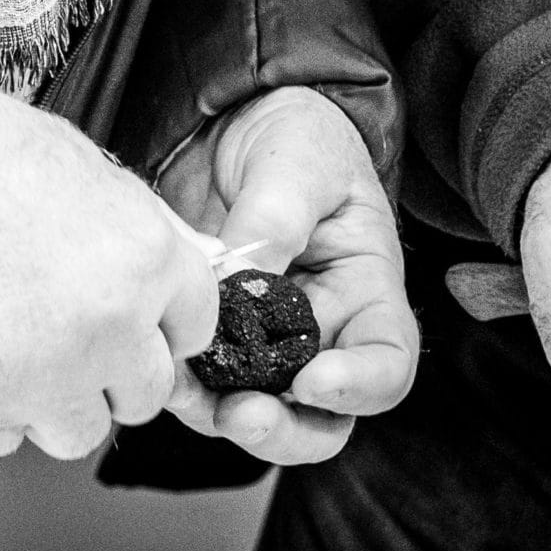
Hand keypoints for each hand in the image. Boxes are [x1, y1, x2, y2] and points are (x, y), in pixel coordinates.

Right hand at [0, 87, 217, 461]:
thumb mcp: (84, 165)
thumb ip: (142, 221)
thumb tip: (178, 250)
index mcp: (146, 260)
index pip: (198, 323)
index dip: (167, 318)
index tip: (148, 318)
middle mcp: (108, 330)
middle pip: (147, 390)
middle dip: (118, 367)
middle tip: (78, 332)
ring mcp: (46, 381)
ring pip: (82, 429)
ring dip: (59, 399)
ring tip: (20, 346)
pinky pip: (7, 438)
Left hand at [159, 86, 416, 464]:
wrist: (236, 122)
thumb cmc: (294, 137)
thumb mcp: (299, 161)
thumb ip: (277, 217)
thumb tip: (241, 277)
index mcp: (366, 290)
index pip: (386, 360)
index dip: (359, 385)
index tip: (314, 380)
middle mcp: (324, 331)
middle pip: (323, 416)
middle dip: (283, 427)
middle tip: (242, 412)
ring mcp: (268, 344)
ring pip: (260, 413)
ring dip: (223, 415)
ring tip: (185, 390)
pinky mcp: (217, 342)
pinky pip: (205, 386)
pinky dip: (185, 389)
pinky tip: (164, 367)